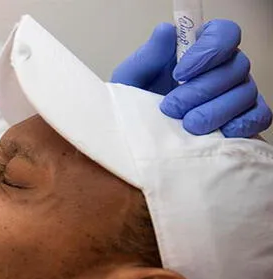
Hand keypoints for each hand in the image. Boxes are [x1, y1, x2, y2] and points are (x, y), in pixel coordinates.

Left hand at [111, 20, 271, 137]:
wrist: (139, 135)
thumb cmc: (136, 102)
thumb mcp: (131, 79)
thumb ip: (149, 56)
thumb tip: (167, 31)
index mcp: (198, 49)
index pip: (224, 33)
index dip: (208, 50)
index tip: (179, 73)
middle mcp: (224, 67)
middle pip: (236, 66)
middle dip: (201, 90)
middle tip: (171, 107)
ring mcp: (237, 92)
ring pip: (246, 92)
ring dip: (216, 111)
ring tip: (187, 125)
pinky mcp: (244, 117)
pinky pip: (259, 116)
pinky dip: (243, 124)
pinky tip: (219, 133)